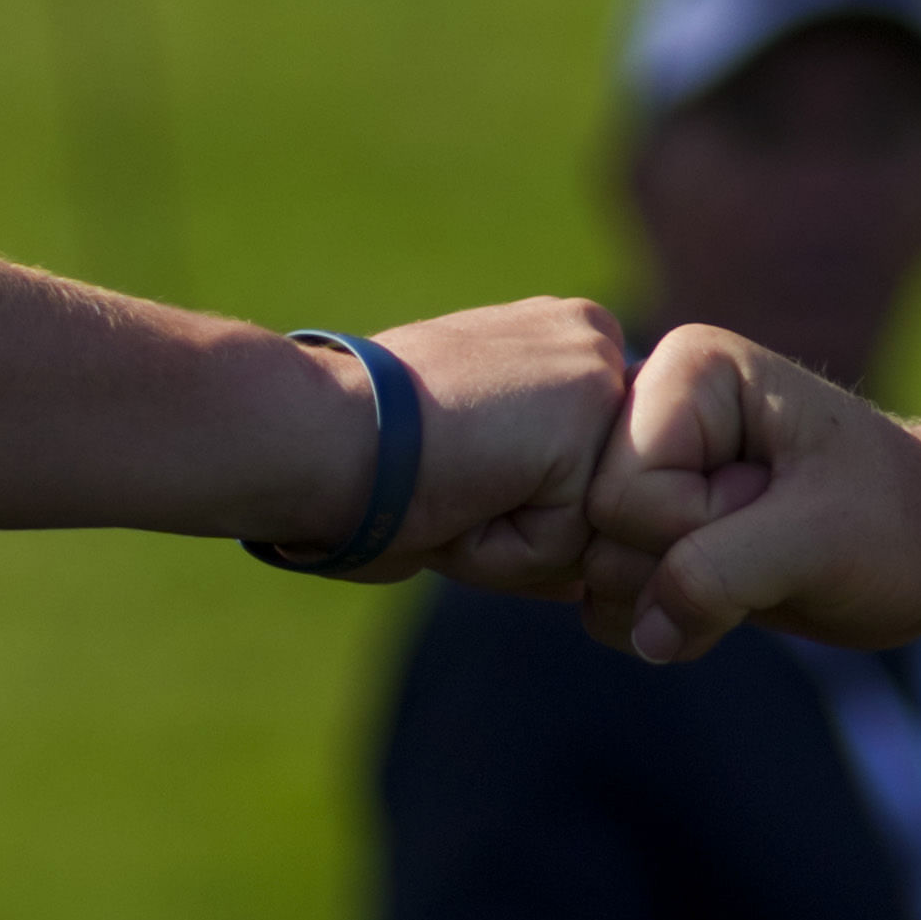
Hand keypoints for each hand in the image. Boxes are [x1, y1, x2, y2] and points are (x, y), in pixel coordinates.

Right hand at [312, 298, 637, 593]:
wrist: (320, 429)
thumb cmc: (368, 451)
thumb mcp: (465, 461)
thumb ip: (532, 499)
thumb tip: (588, 579)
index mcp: (563, 341)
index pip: (584, 468)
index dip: (513, 497)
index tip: (452, 460)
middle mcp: (595, 340)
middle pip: (597, 499)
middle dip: (519, 523)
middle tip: (448, 474)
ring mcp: (600, 374)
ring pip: (585, 529)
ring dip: (510, 542)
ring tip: (451, 486)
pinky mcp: (589, 418)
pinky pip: (564, 545)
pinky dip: (502, 551)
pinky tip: (459, 495)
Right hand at [592, 321, 920, 661]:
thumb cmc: (897, 522)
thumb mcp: (818, 540)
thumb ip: (717, 572)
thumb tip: (645, 631)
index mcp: (689, 370)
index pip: (620, 491)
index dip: (694, 526)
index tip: (773, 502)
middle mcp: (652, 410)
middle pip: (595, 531)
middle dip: (680, 567)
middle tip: (768, 536)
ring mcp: (648, 472)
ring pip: (593, 571)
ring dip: (674, 603)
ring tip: (757, 563)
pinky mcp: (653, 528)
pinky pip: (606, 598)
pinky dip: (665, 623)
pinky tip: (732, 598)